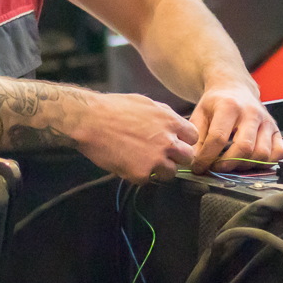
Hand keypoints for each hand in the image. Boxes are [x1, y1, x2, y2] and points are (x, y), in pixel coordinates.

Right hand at [73, 92, 198, 184]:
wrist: (89, 120)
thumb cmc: (113, 108)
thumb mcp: (145, 102)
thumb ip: (165, 115)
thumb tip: (174, 123)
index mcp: (170, 121)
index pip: (193, 137)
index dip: (184, 141)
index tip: (175, 143)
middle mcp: (167, 141)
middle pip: (188, 158)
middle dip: (177, 157)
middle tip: (162, 155)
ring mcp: (155, 159)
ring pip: (172, 173)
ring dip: (161, 169)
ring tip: (143, 161)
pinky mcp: (141, 173)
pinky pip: (149, 180)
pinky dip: (140, 175)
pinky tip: (128, 163)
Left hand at [189, 81, 282, 174]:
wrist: (235, 88)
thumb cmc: (217, 103)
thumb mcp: (200, 114)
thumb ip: (196, 137)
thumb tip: (194, 161)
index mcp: (230, 106)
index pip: (218, 137)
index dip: (207, 157)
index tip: (199, 166)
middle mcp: (252, 113)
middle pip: (244, 148)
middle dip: (227, 164)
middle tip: (216, 167)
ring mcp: (267, 121)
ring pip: (262, 154)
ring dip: (245, 166)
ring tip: (232, 164)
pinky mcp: (277, 130)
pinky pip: (278, 153)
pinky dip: (266, 162)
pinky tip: (251, 160)